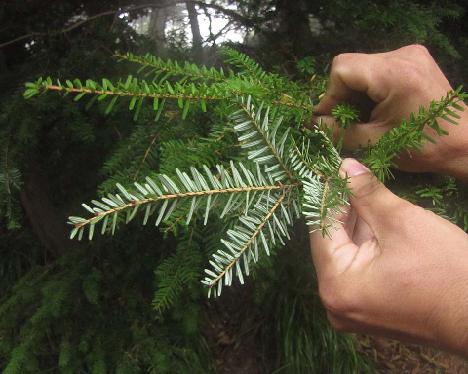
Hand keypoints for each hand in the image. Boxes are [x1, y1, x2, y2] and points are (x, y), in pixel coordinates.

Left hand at [310, 158, 467, 355]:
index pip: (322, 228)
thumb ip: (366, 193)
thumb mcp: (401, 222)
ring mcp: (351, 309)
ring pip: (345, 254)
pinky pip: (357, 268)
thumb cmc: (445, 269)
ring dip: (354, 224)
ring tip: (360, 190)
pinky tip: (371, 217)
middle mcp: (335, 302)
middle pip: (331, 242)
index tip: (335, 169)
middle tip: (349, 175)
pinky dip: (363, 244)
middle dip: (343, 208)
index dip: (330, 195)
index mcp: (337, 285)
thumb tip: (345, 166)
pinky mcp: (367, 309)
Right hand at [315, 44, 467, 178]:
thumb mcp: (373, 142)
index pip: (342, 69)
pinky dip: (369, 89)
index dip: (330, 96)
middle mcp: (402, 55)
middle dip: (343, 95)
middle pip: (351, 66)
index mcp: (394, 73)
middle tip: (347, 121)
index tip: (331, 120)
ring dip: (355, 93)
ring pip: (362, 67)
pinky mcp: (413, 60)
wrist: (463, 143)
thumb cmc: (421, 147)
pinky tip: (377, 108)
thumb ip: (338, 131)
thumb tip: (312, 124)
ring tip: (364, 117)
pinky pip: (377, 69)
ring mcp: (409, 54)